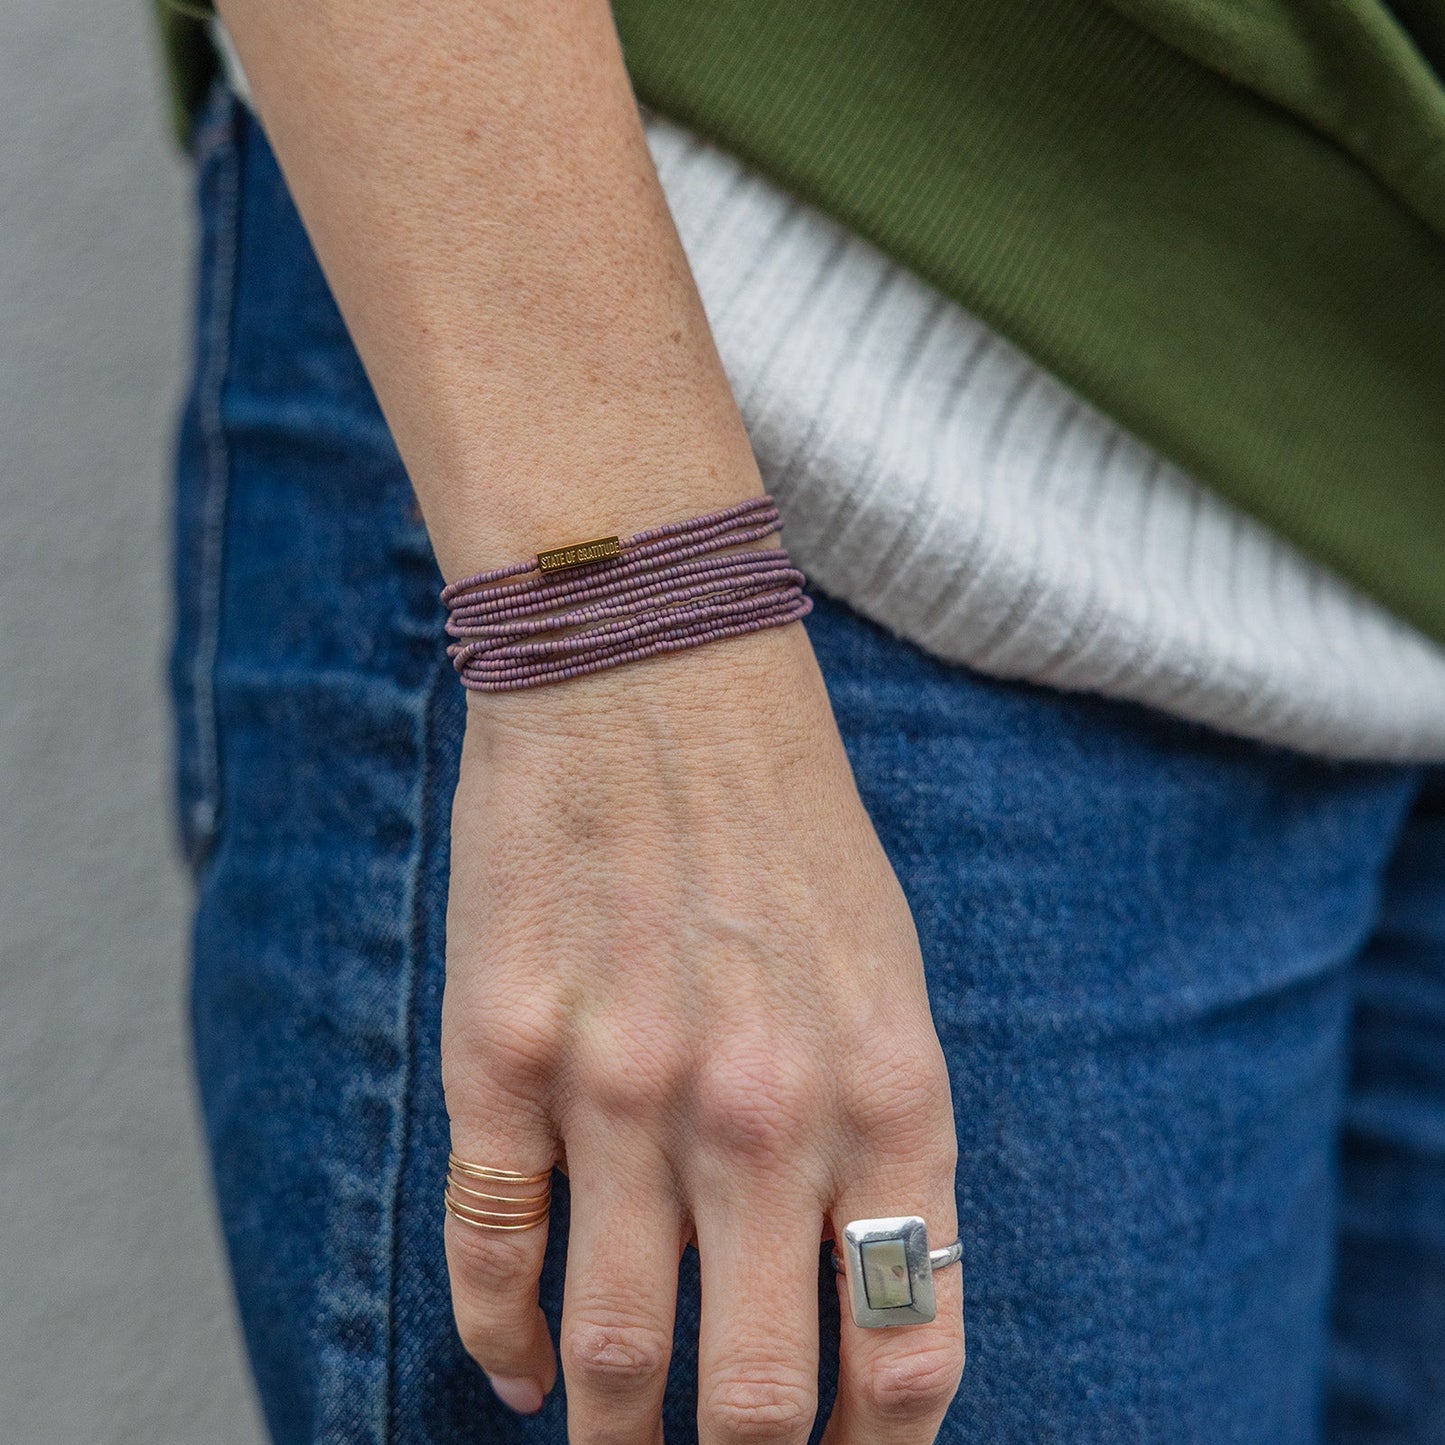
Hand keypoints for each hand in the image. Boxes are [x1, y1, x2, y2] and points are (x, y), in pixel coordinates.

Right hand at [440, 619, 963, 1442]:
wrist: (654, 671)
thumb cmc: (784, 826)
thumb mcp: (887, 975)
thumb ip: (880, 1141)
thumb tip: (849, 1303)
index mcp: (888, 1090)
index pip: (906, 1356)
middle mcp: (763, 1109)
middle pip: (754, 1400)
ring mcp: (623, 1086)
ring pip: (613, 1354)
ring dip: (614, 1436)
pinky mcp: (501, 1050)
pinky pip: (490, 1253)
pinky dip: (501, 1341)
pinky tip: (518, 1368)